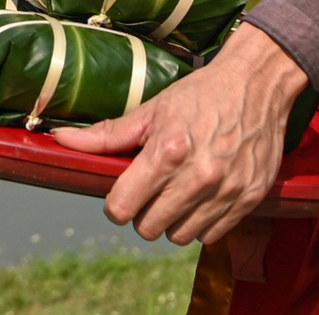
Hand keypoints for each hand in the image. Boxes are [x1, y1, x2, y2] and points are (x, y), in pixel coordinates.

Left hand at [52, 23, 307, 244]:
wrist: (258, 83)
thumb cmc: (202, 93)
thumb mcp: (153, 109)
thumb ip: (108, 134)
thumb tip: (59, 139)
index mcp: (167, 150)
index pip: (122, 207)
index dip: (117, 202)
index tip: (125, 192)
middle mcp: (198, 175)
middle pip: (148, 228)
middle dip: (144, 212)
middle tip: (155, 189)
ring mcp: (226, 190)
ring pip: (179, 236)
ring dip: (174, 220)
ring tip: (181, 191)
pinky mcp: (249, 198)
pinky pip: (211, 235)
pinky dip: (203, 222)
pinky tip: (204, 196)